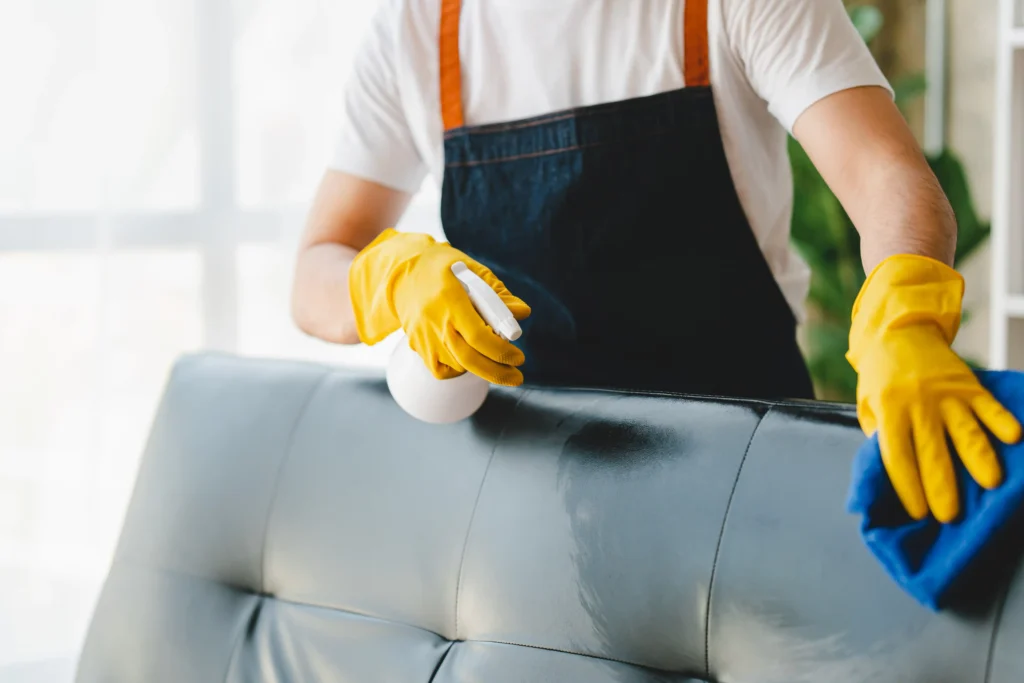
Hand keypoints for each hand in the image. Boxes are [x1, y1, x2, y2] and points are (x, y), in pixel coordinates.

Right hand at [349, 229, 530, 384]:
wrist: (403, 273)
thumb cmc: (445, 269)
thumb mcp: (474, 272)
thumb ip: (498, 295)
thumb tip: (522, 313)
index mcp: (450, 299)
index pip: (478, 335)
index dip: (501, 351)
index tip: (518, 357)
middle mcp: (434, 320)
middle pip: (468, 359)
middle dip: (497, 372)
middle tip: (516, 376)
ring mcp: (423, 336)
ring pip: (457, 366)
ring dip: (480, 367)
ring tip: (492, 357)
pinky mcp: (417, 345)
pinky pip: (440, 370)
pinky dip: (457, 369)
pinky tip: (467, 358)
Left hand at [847, 255, 1021, 522]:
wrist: (898, 331)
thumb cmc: (880, 378)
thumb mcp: (870, 406)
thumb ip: (882, 434)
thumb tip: (898, 471)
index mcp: (889, 411)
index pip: (897, 455)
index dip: (907, 485)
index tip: (918, 512)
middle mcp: (918, 403)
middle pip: (932, 450)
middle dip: (942, 485)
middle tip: (952, 515)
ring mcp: (946, 393)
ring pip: (965, 429)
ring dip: (979, 457)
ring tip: (992, 484)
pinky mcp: (968, 383)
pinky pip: (988, 404)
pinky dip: (1001, 419)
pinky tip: (1015, 437)